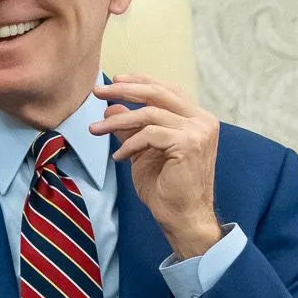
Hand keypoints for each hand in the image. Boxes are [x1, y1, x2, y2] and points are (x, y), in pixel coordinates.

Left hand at [92, 76, 224, 259]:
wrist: (182, 216)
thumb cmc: (165, 187)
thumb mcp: (143, 151)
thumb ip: (131, 128)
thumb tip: (111, 107)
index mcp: (197, 118)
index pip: (167, 90)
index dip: (140, 82)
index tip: (114, 81)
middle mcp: (202, 120)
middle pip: (158, 93)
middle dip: (124, 90)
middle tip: (98, 92)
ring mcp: (199, 131)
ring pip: (149, 113)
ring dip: (117, 121)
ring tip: (95, 130)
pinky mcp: (189, 144)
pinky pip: (150, 134)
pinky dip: (129, 144)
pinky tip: (119, 157)